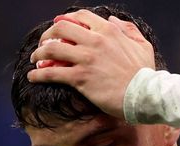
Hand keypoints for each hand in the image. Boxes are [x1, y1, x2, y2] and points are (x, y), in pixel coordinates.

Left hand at [27, 10, 154, 118]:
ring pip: (52, 49)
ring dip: (39, 53)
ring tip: (34, 60)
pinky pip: (52, 72)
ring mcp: (86, 59)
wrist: (145, 95)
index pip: (80, 17)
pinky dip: (38, 74)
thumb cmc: (146, 74)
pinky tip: (33, 76)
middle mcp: (94, 41)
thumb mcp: (142, 45)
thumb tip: (113, 20)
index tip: (59, 28)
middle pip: (61, 28)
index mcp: (108, 31)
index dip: (66, 20)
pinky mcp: (80, 78)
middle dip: (47, 35)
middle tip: (43, 44)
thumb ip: (127, 30)